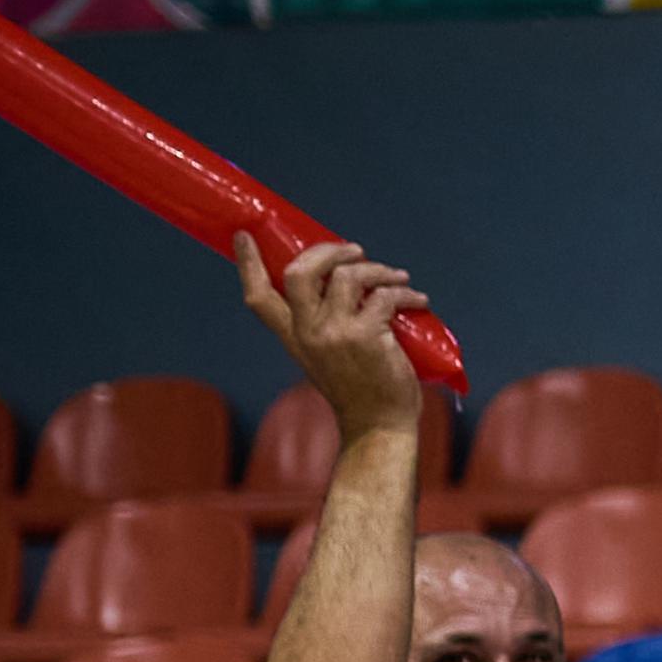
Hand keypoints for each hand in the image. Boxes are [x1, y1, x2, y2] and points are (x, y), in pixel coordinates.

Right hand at [236, 234, 424, 438]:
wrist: (378, 426)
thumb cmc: (358, 389)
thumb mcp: (324, 357)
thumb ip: (322, 325)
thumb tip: (343, 281)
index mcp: (293, 337)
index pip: (258, 297)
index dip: (248, 263)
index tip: (244, 235)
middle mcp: (308, 332)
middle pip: (300, 271)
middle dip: (328, 250)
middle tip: (355, 251)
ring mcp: (336, 333)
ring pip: (348, 275)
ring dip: (378, 269)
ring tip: (397, 277)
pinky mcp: (367, 336)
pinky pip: (385, 295)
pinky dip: (405, 292)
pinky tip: (417, 299)